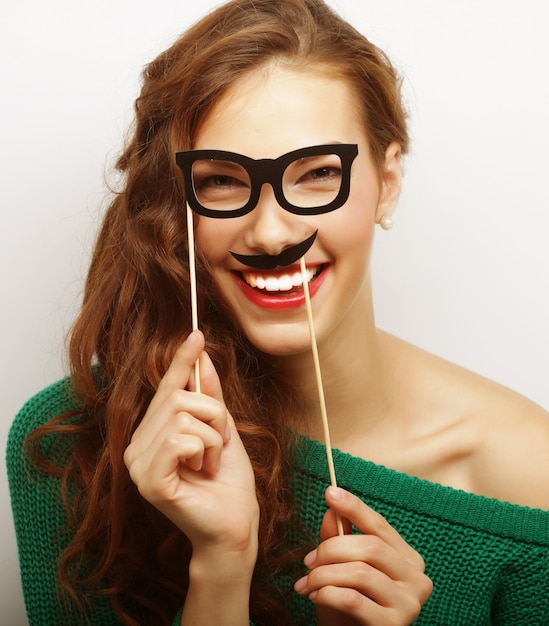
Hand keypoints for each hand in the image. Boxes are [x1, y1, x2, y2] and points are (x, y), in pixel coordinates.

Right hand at [124, 330, 258, 562]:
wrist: (236, 525)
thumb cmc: (228, 482)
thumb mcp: (223, 429)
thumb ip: (210, 396)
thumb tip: (202, 357)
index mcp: (152, 435)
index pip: (165, 390)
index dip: (181, 362)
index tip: (196, 334)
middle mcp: (137, 447)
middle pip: (177, 397)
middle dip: (212, 414)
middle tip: (218, 445)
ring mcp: (138, 465)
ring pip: (182, 415)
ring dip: (211, 436)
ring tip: (209, 462)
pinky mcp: (149, 481)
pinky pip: (180, 439)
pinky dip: (204, 449)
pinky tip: (202, 472)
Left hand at [294, 487, 431, 625]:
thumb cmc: (349, 606)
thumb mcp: (342, 567)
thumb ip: (340, 537)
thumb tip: (333, 508)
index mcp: (407, 558)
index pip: (380, 525)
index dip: (354, 507)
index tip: (330, 493)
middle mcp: (416, 578)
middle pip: (370, 547)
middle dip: (331, 548)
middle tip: (307, 560)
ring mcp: (409, 604)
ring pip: (360, 572)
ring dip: (324, 574)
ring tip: (306, 582)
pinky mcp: (393, 625)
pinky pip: (354, 600)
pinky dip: (328, 593)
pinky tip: (315, 596)